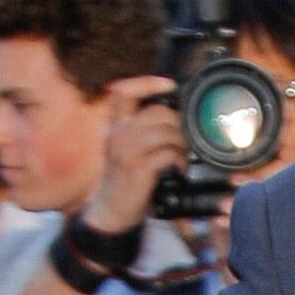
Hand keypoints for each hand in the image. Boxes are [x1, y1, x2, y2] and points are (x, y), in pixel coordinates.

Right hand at [88, 77, 185, 234]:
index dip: (148, 82)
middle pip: (158, 112)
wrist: (110, 212)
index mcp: (115, 126)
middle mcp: (118, 135)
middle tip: (184, 140)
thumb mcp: (125, 149)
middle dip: (179, 124)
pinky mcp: (138, 168)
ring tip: (182, 157)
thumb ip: (140, 131)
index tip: (170, 85)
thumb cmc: (124, 180)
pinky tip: (178, 170)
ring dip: (182, 145)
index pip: (124, 91)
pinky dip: (179, 161)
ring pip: (167, 132)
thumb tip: (174, 117)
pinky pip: (169, 154)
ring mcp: (126, 151)